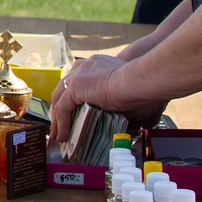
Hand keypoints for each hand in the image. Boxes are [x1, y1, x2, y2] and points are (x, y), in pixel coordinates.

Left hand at [49, 52, 166, 139]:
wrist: (140, 81)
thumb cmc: (142, 87)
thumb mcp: (123, 93)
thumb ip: (114, 102)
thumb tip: (120, 119)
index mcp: (96, 65)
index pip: (76, 82)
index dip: (71, 100)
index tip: (71, 114)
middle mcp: (84, 67)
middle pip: (64, 90)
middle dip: (60, 110)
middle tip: (60, 127)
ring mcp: (78, 74)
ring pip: (60, 99)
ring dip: (58, 119)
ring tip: (60, 135)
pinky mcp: (76, 86)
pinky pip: (63, 108)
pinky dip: (62, 123)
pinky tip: (64, 135)